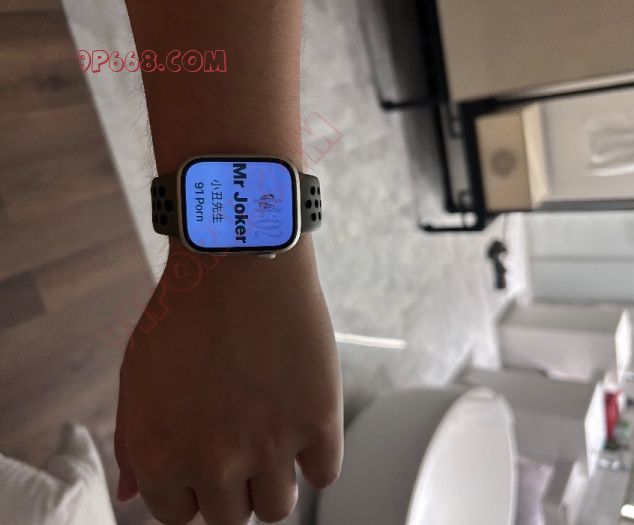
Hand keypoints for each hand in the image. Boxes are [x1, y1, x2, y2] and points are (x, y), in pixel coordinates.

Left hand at [115, 238, 342, 523]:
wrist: (240, 263)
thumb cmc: (184, 313)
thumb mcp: (137, 377)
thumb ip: (133, 444)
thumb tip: (133, 494)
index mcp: (161, 456)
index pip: (176, 515)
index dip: (191, 488)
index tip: (205, 464)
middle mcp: (213, 463)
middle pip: (229, 519)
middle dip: (232, 489)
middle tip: (240, 447)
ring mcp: (270, 446)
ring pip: (277, 508)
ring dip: (273, 483)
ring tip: (272, 440)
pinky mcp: (317, 421)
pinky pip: (323, 474)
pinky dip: (315, 458)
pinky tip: (303, 427)